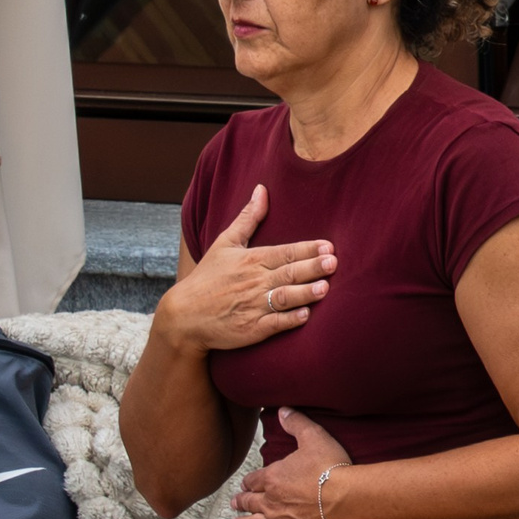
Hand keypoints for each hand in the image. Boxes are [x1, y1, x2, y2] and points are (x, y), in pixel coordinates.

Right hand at [158, 184, 336, 352]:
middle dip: (311, 268)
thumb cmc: (209, 277)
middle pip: (287, 273)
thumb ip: (248, 218)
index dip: (307, 249)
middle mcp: (254, 282)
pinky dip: (289, 320)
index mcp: (250, 260)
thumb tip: (262, 189)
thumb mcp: (225, 243)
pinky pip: (273, 324)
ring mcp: (253, 306)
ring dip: (304, 293)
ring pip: (283, 297)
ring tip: (325, 288)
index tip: (328, 246)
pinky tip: (306, 316)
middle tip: (333, 263)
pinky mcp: (251, 329)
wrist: (185, 315)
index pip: (284, 252)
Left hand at [232, 407, 353, 518]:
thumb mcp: (314, 437)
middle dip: (241, 502)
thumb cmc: (331, 468)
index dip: (248, 482)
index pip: (253, 480)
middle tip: (235, 503)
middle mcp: (269, 502)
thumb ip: (297, 423)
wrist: (346, 499)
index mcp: (272, 478)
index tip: (245, 484)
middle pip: (249, 502)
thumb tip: (282, 410)